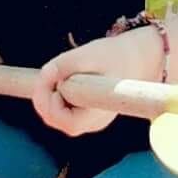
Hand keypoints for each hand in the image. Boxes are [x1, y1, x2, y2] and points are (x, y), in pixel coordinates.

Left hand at [33, 25, 164, 138]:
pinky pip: (60, 108)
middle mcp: (91, 122)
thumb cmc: (113, 56)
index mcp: (98, 114)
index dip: (52, 105)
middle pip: (56, 120)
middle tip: (46, 73)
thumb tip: (45, 75)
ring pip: (55, 115)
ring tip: (52, 72)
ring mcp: (87, 118)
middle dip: (43, 98)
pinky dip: (52, 93)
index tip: (51, 80)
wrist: (133, 59)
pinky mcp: (83, 110)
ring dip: (46, 95)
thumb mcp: (90, 54)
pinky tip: (57, 76)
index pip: (68, 123)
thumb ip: (66, 64)